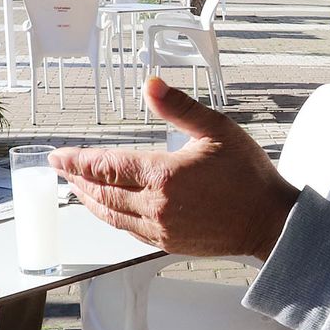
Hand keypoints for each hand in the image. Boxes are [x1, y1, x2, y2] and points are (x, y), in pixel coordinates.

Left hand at [50, 77, 298, 259]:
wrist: (270, 222)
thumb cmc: (249, 177)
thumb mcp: (217, 130)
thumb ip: (179, 108)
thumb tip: (151, 85)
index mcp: (163, 176)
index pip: (107, 166)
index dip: (78, 160)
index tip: (58, 154)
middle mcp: (155, 206)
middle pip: (101, 192)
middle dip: (76, 178)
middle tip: (60, 167)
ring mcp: (159, 228)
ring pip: (110, 214)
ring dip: (89, 199)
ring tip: (75, 186)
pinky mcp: (167, 243)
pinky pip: (126, 230)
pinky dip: (109, 216)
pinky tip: (106, 208)